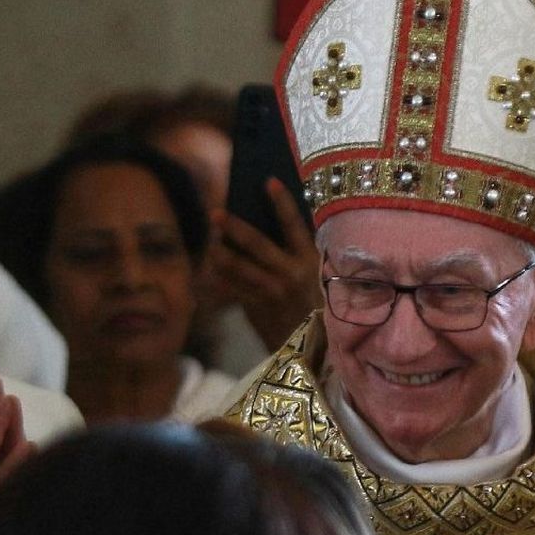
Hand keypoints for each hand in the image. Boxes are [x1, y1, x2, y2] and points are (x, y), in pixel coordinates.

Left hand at [207, 178, 322, 349]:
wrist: (315, 352)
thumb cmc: (323, 311)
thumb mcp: (325, 280)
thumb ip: (304, 259)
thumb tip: (279, 234)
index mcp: (310, 263)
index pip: (295, 226)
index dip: (281, 203)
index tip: (268, 181)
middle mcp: (288, 275)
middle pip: (256, 245)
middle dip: (234, 227)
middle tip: (216, 212)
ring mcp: (269, 293)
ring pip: (237, 267)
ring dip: (220, 252)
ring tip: (210, 241)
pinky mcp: (255, 309)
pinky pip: (231, 289)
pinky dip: (220, 278)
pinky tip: (211, 269)